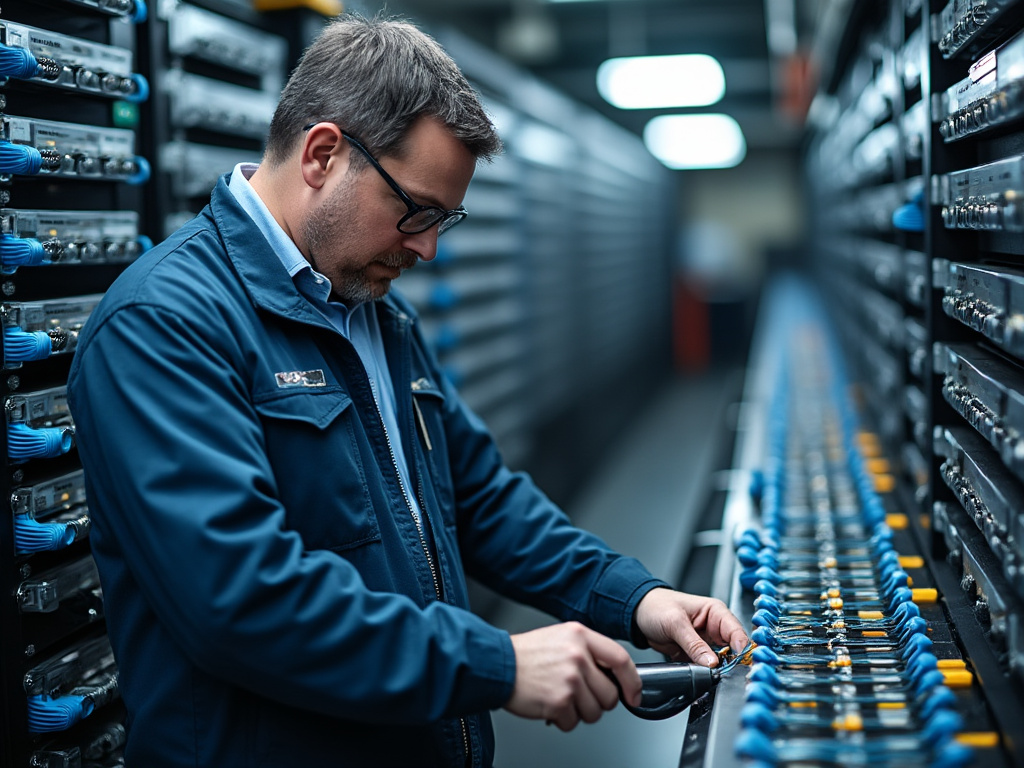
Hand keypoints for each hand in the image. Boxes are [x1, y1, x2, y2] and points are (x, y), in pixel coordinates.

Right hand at [503, 622, 640, 730]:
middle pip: (610, 694)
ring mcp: (569, 680)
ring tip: (560, 697)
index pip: (621, 659)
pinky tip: (549, 703)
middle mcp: (578, 656)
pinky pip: (573, 722)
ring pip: (594, 712)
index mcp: (580, 635)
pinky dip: (562, 719)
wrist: (497, 664)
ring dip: (579, 712)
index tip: (633, 694)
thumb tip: (614, 674)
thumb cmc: (526, 654)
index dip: (632, 682)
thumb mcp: (561, 637)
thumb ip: (588, 650)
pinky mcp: (559, 701)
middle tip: (579, 695)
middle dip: (598, 702)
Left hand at [633, 588, 748, 666]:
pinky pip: (705, 667)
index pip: (736, 632)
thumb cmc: (657, 606)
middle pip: (732, 649)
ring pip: (720, 661)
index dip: (740, 648)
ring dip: (717, 670)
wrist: (638, 614)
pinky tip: (702, 679)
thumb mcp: (675, 623)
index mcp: (715, 612)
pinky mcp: (696, 654)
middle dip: (730, 663)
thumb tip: (711, 663)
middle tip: (727, 674)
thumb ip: (694, 644)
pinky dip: (704, 674)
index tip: (738, 663)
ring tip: (713, 677)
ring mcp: (706, 642)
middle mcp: (714, 628)